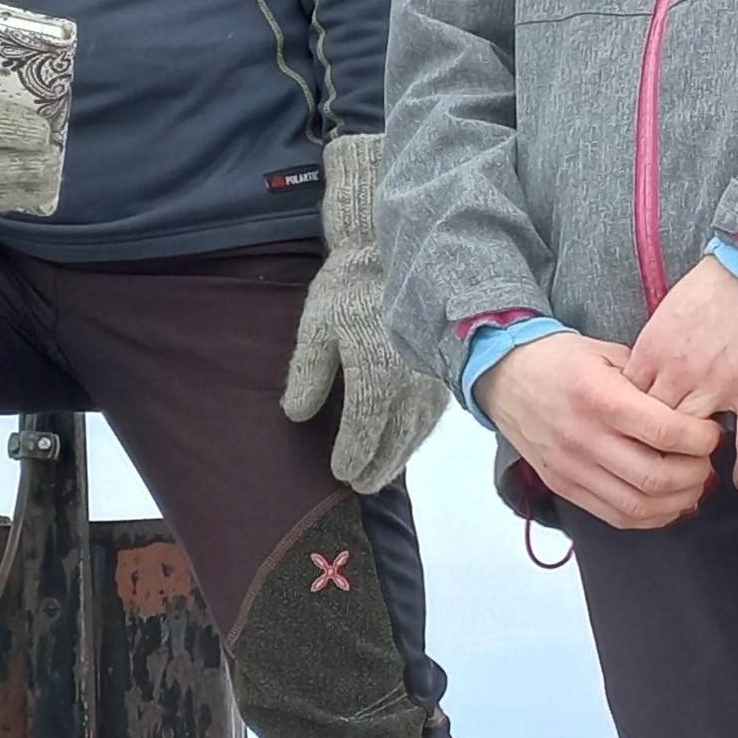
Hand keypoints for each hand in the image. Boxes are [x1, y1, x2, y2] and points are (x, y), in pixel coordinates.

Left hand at [278, 135, 446, 493]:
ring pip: (416, 432)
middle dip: (377, 466)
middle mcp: (407, 388)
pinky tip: (408, 437)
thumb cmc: (346, 289)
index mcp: (373, 380)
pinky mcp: (441, 370)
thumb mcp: (315, 328)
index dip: (350, 457)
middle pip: (393, 442)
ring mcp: (430, 380)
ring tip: (382, 471)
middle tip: (362, 485)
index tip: (339, 473)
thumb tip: (297, 415)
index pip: (362, 434)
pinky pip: (431, 414)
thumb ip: (306, 376)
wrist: (390, 252)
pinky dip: (417, 433)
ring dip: (399, 456)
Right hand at [481, 330, 721, 530]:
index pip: (664, 431)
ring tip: (693, 483)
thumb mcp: (608, 354)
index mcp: (599, 397)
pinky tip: (668, 502)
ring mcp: (571, 468)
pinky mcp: (563, 486)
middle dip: (696, 474)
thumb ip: (649, 381)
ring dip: (678, 501)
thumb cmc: (562, 359)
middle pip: (656, 477)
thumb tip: (694, 411)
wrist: (506, 376)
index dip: (701, 439)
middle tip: (707, 460)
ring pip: (639, 505)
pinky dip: (651, 516)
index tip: (711, 433)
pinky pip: (616, 516)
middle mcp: (583, 437)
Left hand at [626, 255, 737, 489]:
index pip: (626, 405)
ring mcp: (718, 383)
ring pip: (693, 439)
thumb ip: (653, 348)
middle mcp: (679, 372)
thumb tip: (641, 378)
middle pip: (653, 429)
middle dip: (652, 454)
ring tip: (696, 481)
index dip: (627, 429)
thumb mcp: (668, 312)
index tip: (631, 444)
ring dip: (693, 463)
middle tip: (660, 473)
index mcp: (652, 350)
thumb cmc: (717, 282)